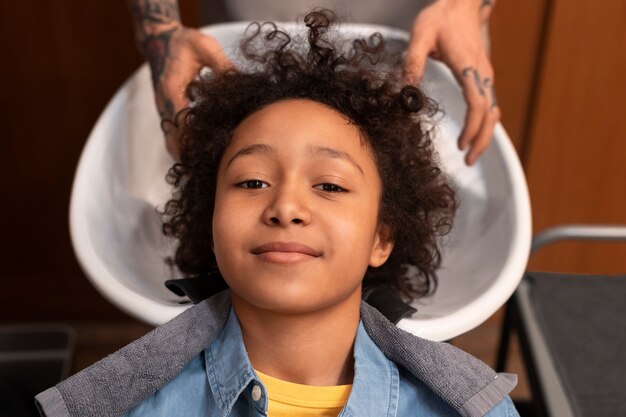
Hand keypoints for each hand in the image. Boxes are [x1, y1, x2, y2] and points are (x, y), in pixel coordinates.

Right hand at [145, 25, 232, 158]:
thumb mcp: (205, 46)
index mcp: (172, 89)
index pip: (183, 121)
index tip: (217, 147)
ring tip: (209, 168)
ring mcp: (163, 111)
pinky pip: (173, 138)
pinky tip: (202, 157)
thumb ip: (222, 64)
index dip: (198, 137)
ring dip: (188, 155)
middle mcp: (164, 104)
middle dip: (194, 154)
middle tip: (215, 166)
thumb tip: (241, 81)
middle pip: (175, 140)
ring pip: (172, 143)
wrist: (161, 41)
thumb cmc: (184, 43)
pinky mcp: (166, 114)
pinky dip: (185, 149)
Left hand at [404, 0, 498, 164]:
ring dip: (486, 134)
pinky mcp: (483, 75)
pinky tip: (475, 135)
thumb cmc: (441, 18)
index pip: (477, 104)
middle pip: (490, 113)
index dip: (472, 127)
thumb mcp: (420, 36)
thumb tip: (405, 90)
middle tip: (469, 160)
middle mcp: (481, 73)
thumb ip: (413, 62)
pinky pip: (489, 104)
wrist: (462, 3)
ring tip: (472, 154)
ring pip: (493, 111)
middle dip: (482, 140)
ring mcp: (485, 74)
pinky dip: (485, 123)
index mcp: (467, 66)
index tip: (462, 144)